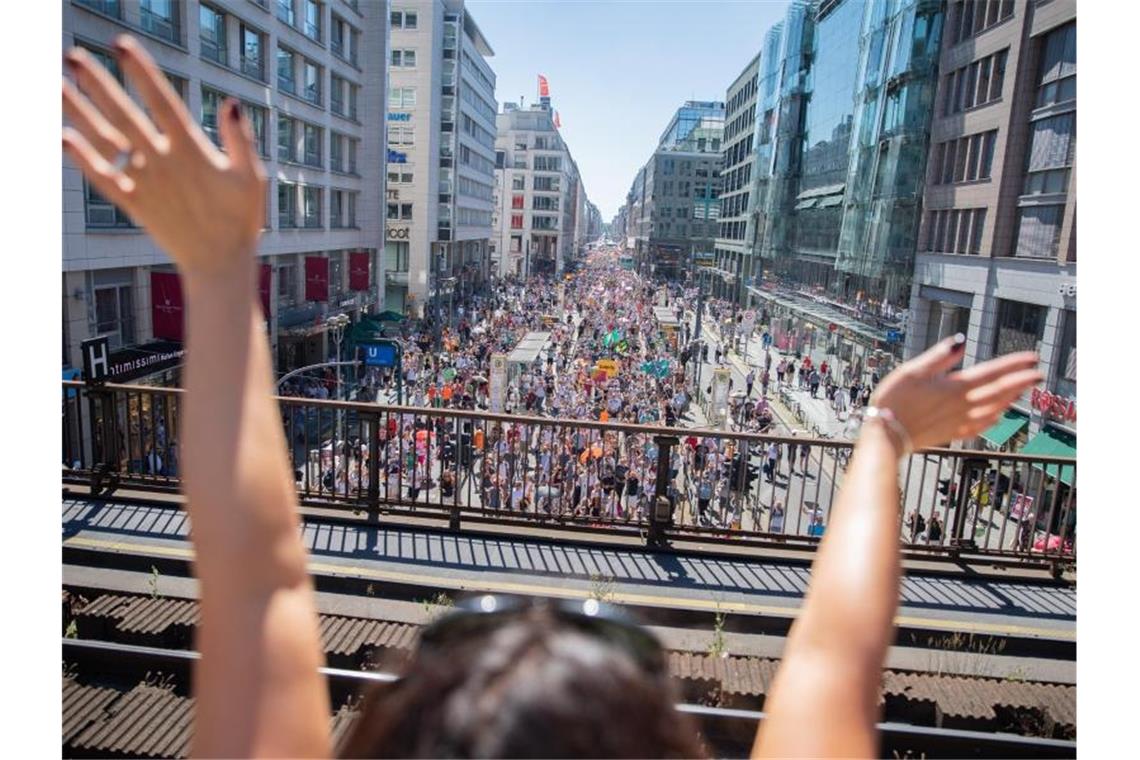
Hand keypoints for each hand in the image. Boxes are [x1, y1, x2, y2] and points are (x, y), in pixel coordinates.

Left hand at [63, 36, 264, 280]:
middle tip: (73, 56)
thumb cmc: (240, 219)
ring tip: (58, 85)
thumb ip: (241, 140)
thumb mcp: (252, 177)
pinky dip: (83, 159)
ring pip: (106, 141)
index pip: (163, 102)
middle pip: (124, 115)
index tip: (123, 46)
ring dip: (80, 112)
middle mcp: (163, 163)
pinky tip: (65, 137)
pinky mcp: (135, 204)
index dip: (143, 73)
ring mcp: (145, 183)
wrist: (220, 263)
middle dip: (98, 85)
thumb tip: (231, 103)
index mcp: (192, 151)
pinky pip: (104, 178)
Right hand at [870, 334, 1041, 450]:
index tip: (1033, 358)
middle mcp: (962, 405)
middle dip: (1021, 382)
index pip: (992, 373)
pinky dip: (994, 420)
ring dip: (1011, 399)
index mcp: (955, 387)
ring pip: (994, 409)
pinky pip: (980, 427)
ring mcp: (959, 421)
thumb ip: (939, 356)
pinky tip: (998, 417)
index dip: (1014, 364)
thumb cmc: (894, 400)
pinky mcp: (951, 433)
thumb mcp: (911, 370)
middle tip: (1039, 375)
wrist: (885, 435)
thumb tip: (960, 341)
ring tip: (1023, 392)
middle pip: (999, 391)